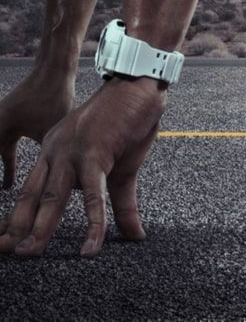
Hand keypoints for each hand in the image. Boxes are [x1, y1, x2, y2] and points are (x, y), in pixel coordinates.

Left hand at [0, 76, 164, 257]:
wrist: (139, 87)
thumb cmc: (130, 122)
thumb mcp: (123, 170)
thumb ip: (122, 204)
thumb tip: (135, 235)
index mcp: (55, 150)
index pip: (30, 189)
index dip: (17, 215)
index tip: (6, 238)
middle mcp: (57, 152)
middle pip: (32, 196)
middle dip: (17, 226)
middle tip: (7, 253)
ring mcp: (73, 153)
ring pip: (52, 197)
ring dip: (40, 228)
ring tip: (30, 252)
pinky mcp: (96, 155)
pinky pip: (92, 195)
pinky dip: (92, 223)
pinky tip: (89, 246)